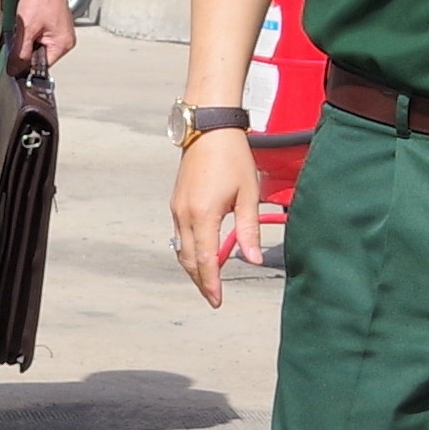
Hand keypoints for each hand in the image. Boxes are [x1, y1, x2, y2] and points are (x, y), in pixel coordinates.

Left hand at [11, 0, 79, 72]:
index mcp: (63, 44)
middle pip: (39, 56)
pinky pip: (38, 35)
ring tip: (24, 23)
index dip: (25, 64)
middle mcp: (64, 40)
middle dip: (25, 49)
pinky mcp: (53, 23)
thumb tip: (14, 70)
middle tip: (18, 35)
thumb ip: (20, 52)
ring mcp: (59, 31)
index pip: (41, 66)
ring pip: (36, 45)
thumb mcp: (26, 28)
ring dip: (26, 39)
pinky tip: (27, 20)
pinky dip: (29, 31)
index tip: (12, 62)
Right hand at [168, 128, 262, 303]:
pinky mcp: (176, 203)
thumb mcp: (248, 194)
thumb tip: (252, 260)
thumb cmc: (233, 157)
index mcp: (203, 215)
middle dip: (200, 281)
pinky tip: (201, 256)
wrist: (208, 128)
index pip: (206, 260)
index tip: (217, 301)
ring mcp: (177, 209)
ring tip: (209, 281)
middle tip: (213, 298)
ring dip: (194, 268)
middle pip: (189, 260)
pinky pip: (179, 236)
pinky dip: (189, 251)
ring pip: (181, 249)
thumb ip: (248, 230)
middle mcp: (184, 215)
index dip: (211, 284)